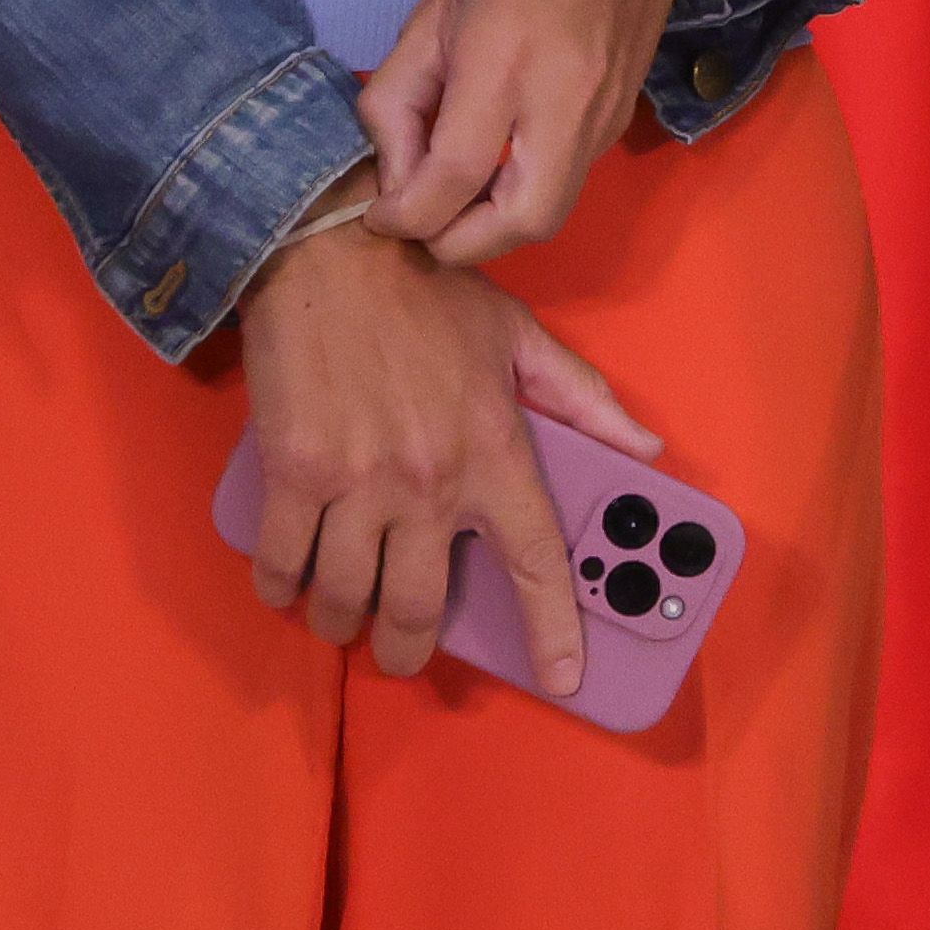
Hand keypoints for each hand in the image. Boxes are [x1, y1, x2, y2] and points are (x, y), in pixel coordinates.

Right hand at [227, 205, 665, 694]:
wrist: (331, 251)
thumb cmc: (429, 295)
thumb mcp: (520, 338)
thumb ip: (585, 402)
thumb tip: (648, 450)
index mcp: (495, 452)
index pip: (537, 559)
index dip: (552, 629)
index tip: (565, 678)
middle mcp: (430, 481)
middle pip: (418, 607)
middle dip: (408, 649)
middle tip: (403, 652)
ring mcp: (357, 483)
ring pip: (346, 597)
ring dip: (342, 623)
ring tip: (344, 620)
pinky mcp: (291, 473)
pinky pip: (283, 561)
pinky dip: (281, 587)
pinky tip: (288, 585)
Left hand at [358, 0, 729, 268]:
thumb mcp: (435, 3)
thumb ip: (400, 93)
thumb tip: (393, 168)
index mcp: (502, 60)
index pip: (449, 181)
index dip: (404, 216)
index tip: (380, 214)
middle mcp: (562, 100)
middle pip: (516, 225)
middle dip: (459, 244)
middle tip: (422, 221)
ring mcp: (603, 114)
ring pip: (548, 214)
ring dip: (493, 225)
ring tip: (452, 192)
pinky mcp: (622, 118)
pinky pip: (567, 181)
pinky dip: (523, 192)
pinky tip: (494, 159)